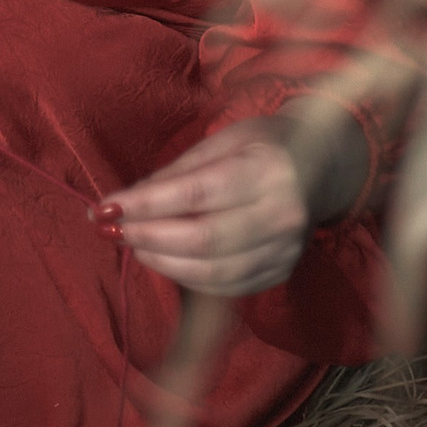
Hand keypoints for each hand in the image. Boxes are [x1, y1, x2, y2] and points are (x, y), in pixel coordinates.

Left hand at [94, 105, 369, 297]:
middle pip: (202, 239)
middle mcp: (282, 214)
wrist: (321, 166)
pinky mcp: (280, 272)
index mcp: (268, 169)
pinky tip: (164, 260)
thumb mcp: (222, 140)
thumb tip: (127, 201)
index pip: (196, 194)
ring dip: (161, 262)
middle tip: (112, 229)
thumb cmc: (262, 145)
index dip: (146, 205)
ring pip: (212, 271)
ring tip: (133, 244)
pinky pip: (226, 286)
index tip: (105, 207)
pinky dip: (187, 278)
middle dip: (147, 236)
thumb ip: (177, 172)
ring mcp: (285, 249)